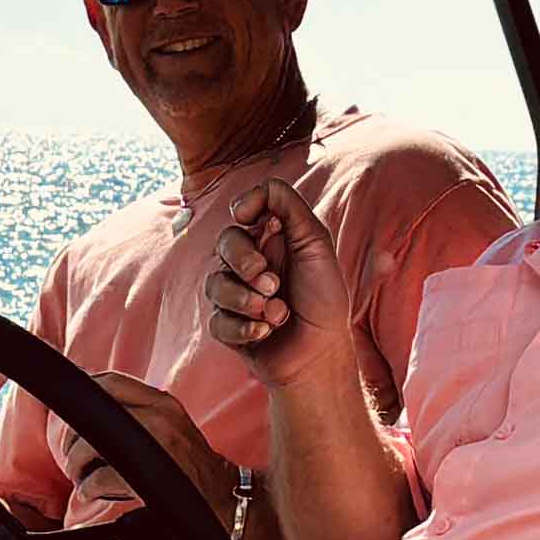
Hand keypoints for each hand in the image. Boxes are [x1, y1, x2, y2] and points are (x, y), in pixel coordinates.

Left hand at [65, 369, 238, 527]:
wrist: (223, 496)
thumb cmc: (193, 467)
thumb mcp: (173, 426)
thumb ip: (143, 413)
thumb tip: (100, 416)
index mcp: (163, 402)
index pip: (111, 382)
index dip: (85, 396)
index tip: (74, 416)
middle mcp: (159, 415)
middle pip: (95, 411)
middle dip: (73, 435)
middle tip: (71, 453)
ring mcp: (155, 443)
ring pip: (92, 444)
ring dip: (77, 464)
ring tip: (80, 477)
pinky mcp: (150, 474)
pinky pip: (101, 476)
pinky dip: (89, 487)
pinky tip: (91, 492)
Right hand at [201, 184, 361, 388]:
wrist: (322, 352)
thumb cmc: (324, 298)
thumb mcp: (316, 245)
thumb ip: (291, 208)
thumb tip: (261, 186)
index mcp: (271, 238)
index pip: (243, 209)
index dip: (244, 207)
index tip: (250, 217)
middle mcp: (249, 262)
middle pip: (225, 241)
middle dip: (244, 260)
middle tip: (271, 281)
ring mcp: (235, 294)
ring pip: (215, 284)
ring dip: (246, 300)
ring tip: (276, 313)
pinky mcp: (227, 326)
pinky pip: (216, 321)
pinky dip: (243, 327)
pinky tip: (266, 332)